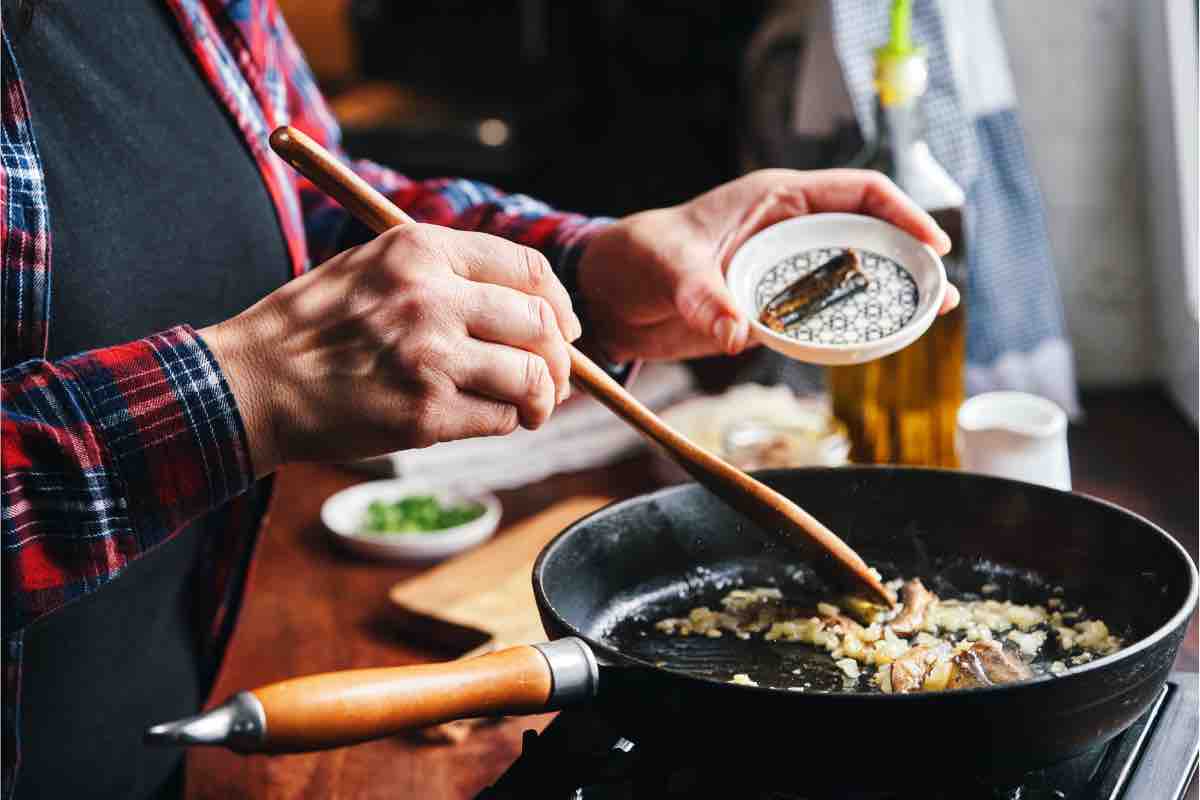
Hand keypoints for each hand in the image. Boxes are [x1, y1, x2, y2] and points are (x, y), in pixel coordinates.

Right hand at [202, 224, 581, 477]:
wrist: (253, 383)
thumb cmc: (314, 327)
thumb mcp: (373, 266)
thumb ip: (446, 273)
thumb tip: (529, 305)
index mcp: (421, 251)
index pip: (529, 270)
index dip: (560, 305)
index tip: (564, 328)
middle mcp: (432, 297)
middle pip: (541, 324)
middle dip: (559, 358)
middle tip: (553, 379)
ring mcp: (431, 357)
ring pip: (531, 376)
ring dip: (542, 398)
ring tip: (531, 407)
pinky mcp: (426, 413)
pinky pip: (501, 419)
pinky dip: (506, 423)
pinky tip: (486, 419)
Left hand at [576, 168, 958, 361]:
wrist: (609, 297)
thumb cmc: (636, 257)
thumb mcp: (667, 267)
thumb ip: (702, 298)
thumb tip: (737, 334)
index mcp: (775, 199)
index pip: (858, 193)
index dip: (902, 213)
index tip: (933, 243)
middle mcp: (788, 231)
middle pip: (869, 237)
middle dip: (910, 260)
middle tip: (942, 293)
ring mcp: (782, 271)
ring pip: (852, 279)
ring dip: (889, 296)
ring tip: (929, 318)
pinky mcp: (771, 309)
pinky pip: (823, 317)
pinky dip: (852, 328)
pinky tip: (878, 344)